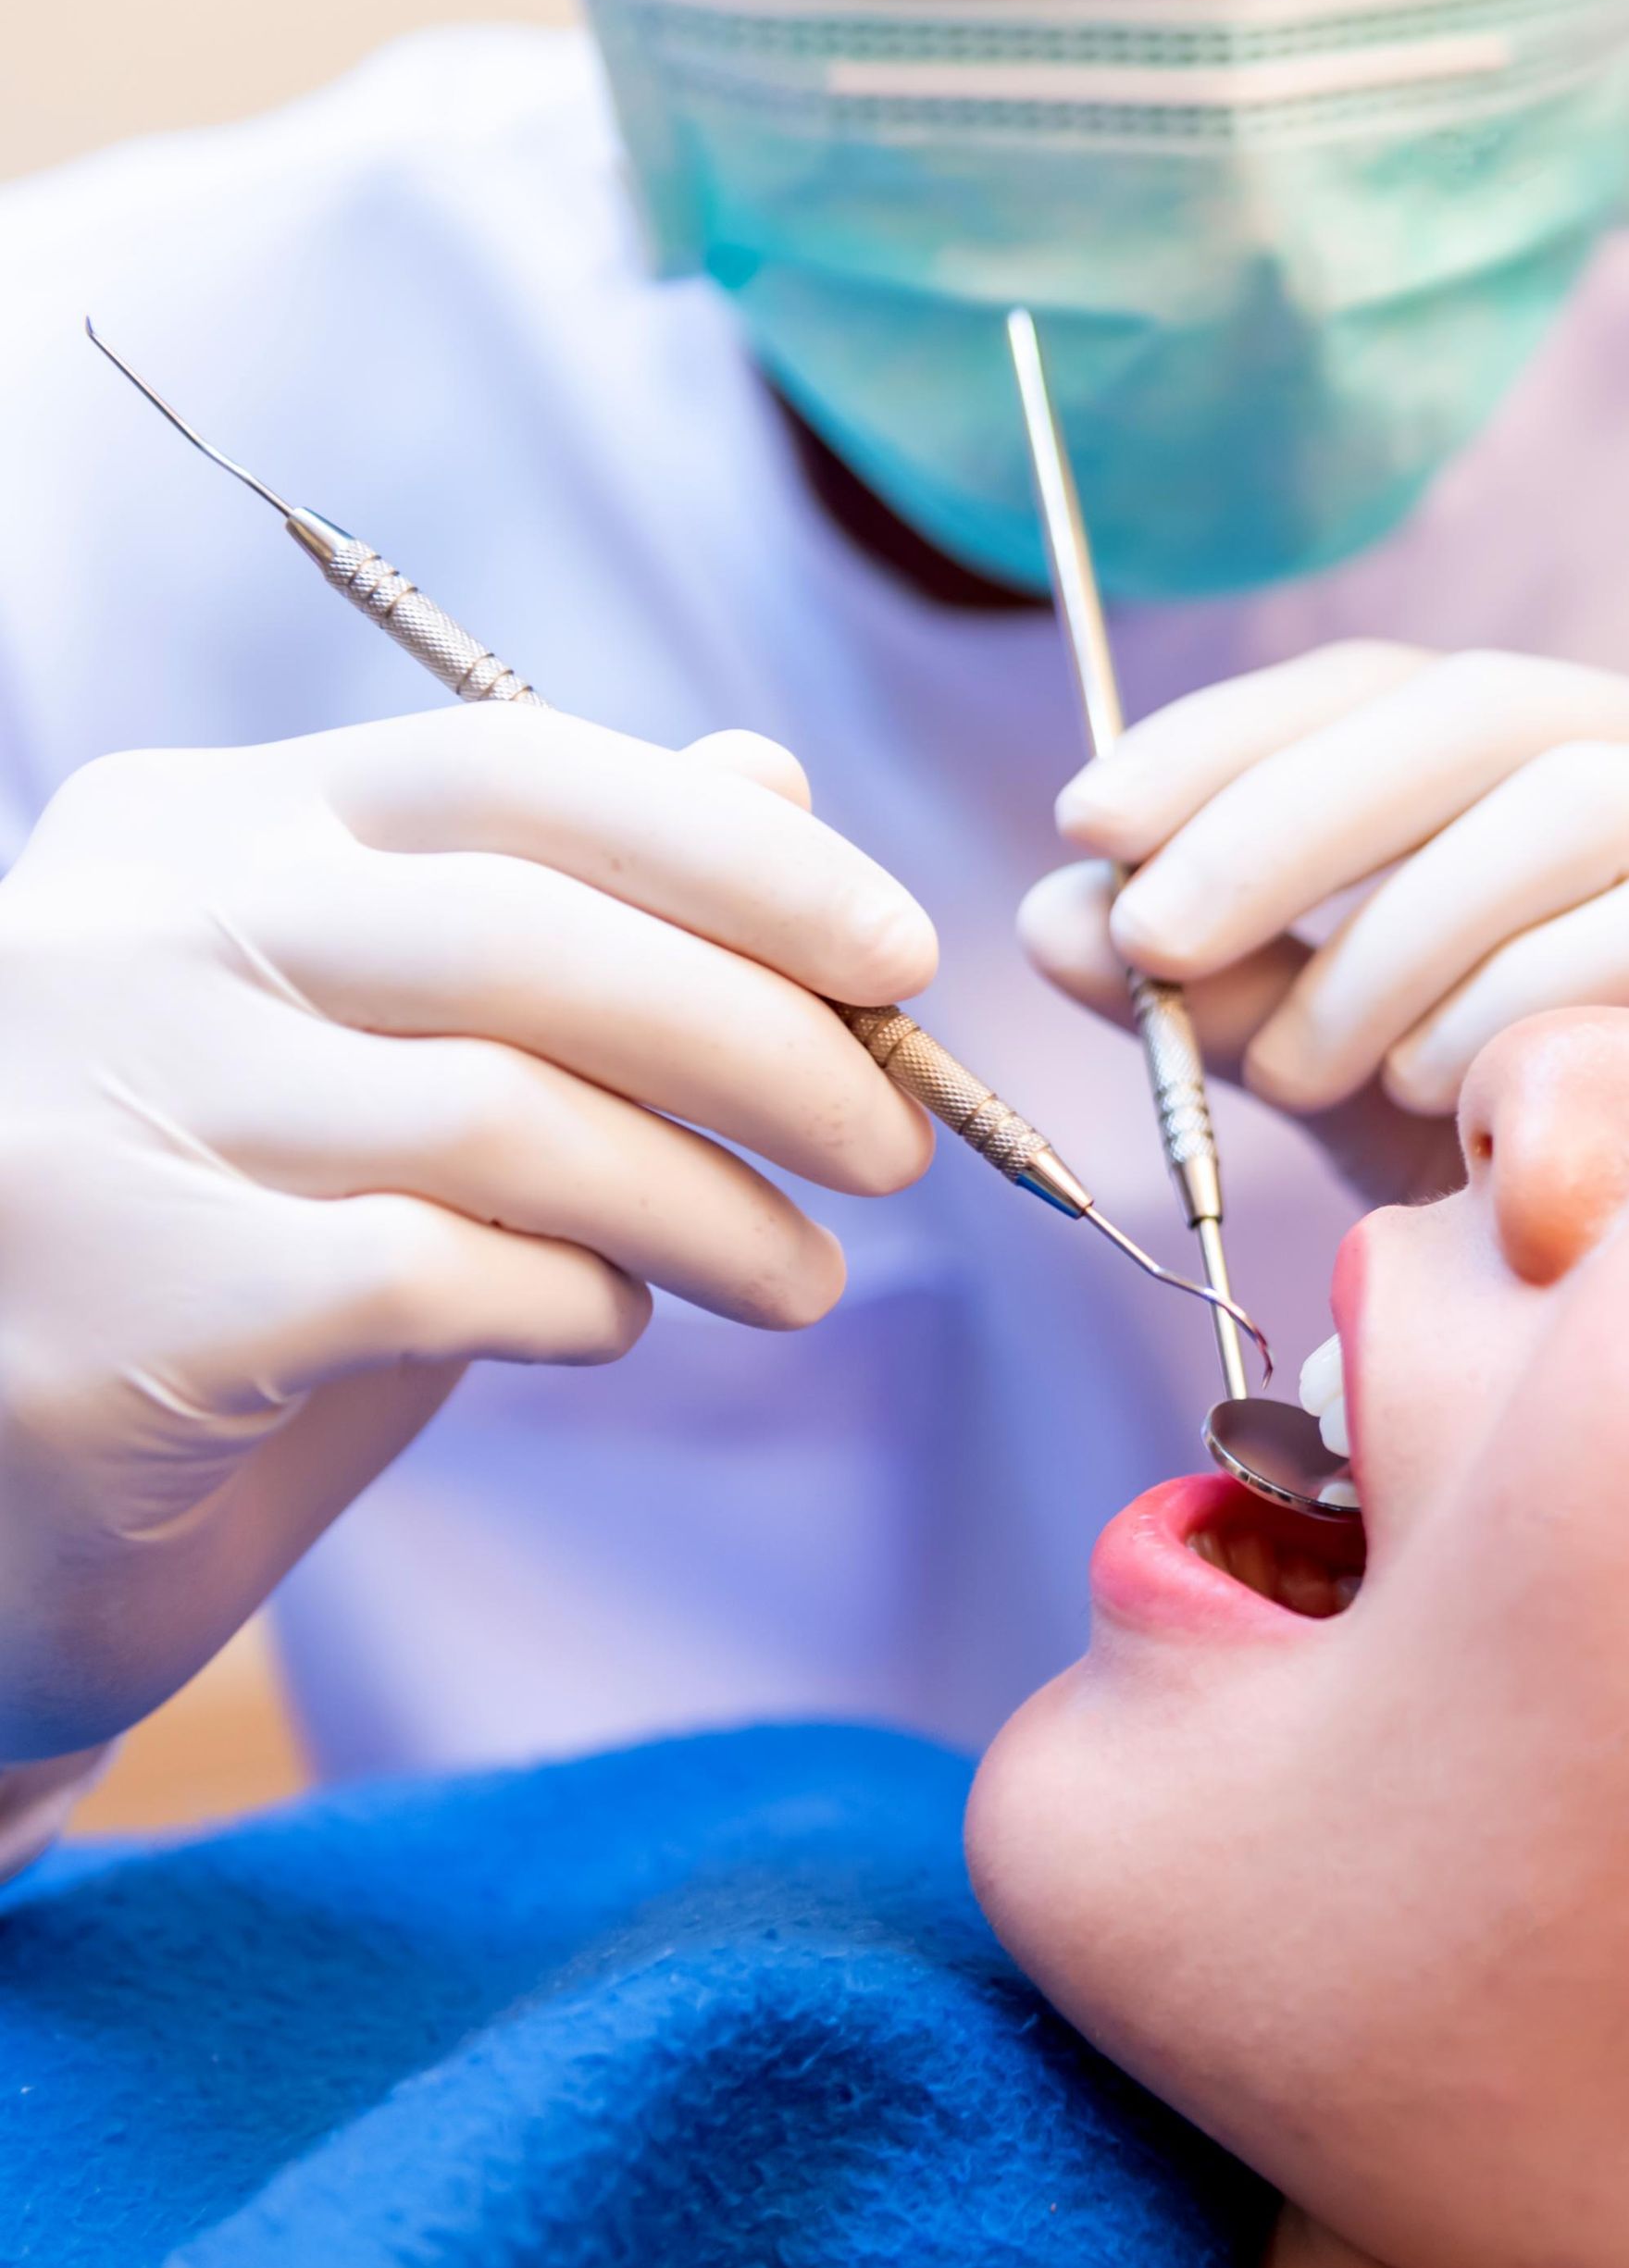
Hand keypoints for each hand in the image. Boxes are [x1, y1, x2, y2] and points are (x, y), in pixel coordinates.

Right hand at [0, 708, 934, 1755]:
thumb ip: (559, 912)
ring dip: (705, 1201)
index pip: (507, 769)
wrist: (5, 1498)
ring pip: (503, 1116)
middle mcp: (133, 934)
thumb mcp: (389, 1049)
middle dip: (764, 1040)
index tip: (900, 956)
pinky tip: (614, 1322)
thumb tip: (771, 779)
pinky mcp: (123, 1308)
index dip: (737, 856)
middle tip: (896, 1141)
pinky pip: (432, 1274)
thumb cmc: (229, 1237)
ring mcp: (105, 1113)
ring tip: (799, 1273)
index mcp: (201, 824)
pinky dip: (576, 1298)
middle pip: (527, 939)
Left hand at [1024, 642, 1628, 1191]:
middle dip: (1277, 819)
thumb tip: (1049, 919)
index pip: (1381, 685)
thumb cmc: (1547, 1123)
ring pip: (1563, 808)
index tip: (1088, 818)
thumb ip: (1225, 993)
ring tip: (1301, 1075)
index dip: (1223, 734)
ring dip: (1389, 940)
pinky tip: (1441, 1091)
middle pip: (1466, 712)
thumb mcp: (1365, 1053)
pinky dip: (1519, 1000)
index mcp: (1551, 754)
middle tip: (1148, 937)